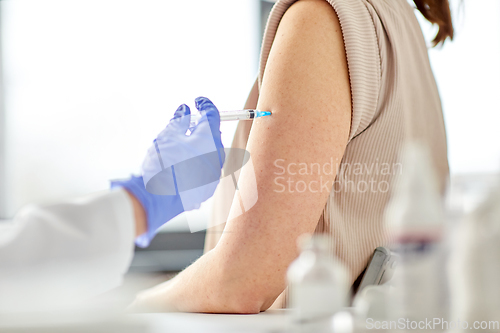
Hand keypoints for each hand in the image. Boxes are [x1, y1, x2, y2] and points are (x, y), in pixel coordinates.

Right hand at [112, 97, 224, 246]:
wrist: (158, 199)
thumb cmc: (162, 164)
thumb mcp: (167, 135)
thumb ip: (179, 120)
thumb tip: (184, 111)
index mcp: (209, 138)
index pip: (212, 114)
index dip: (205, 104)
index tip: (197, 101)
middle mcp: (217, 155)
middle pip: (213, 135)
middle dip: (201, 127)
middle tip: (187, 123)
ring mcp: (214, 173)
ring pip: (210, 153)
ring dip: (199, 146)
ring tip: (180, 146)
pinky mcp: (208, 188)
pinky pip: (206, 169)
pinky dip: (197, 163)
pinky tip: (181, 166)